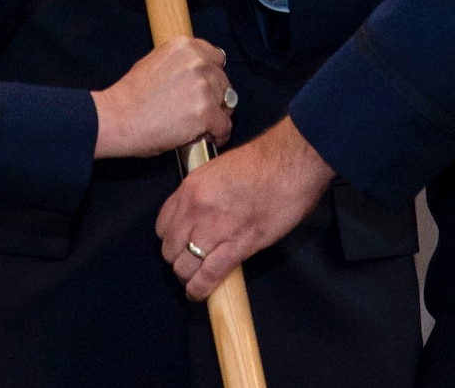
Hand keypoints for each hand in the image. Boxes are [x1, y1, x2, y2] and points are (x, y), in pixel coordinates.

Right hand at [91, 36, 234, 158]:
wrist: (118, 117)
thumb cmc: (131, 96)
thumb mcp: (155, 62)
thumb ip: (181, 64)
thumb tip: (198, 75)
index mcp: (185, 46)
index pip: (217, 58)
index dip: (212, 75)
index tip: (207, 87)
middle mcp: (197, 62)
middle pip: (223, 82)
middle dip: (216, 98)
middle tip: (204, 112)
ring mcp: (203, 87)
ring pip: (227, 103)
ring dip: (218, 116)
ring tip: (205, 127)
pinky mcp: (205, 112)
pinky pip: (224, 125)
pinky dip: (218, 134)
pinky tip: (208, 138)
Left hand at [157, 117, 334, 299]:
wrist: (291, 163)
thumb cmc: (265, 162)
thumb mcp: (219, 169)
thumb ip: (205, 192)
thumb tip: (203, 212)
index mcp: (191, 187)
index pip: (162, 224)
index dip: (171, 237)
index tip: (180, 241)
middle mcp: (197, 209)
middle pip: (170, 249)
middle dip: (178, 258)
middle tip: (190, 260)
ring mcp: (215, 229)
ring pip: (185, 266)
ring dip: (188, 276)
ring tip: (195, 279)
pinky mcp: (238, 246)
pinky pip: (208, 276)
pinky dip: (201, 289)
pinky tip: (199, 293)